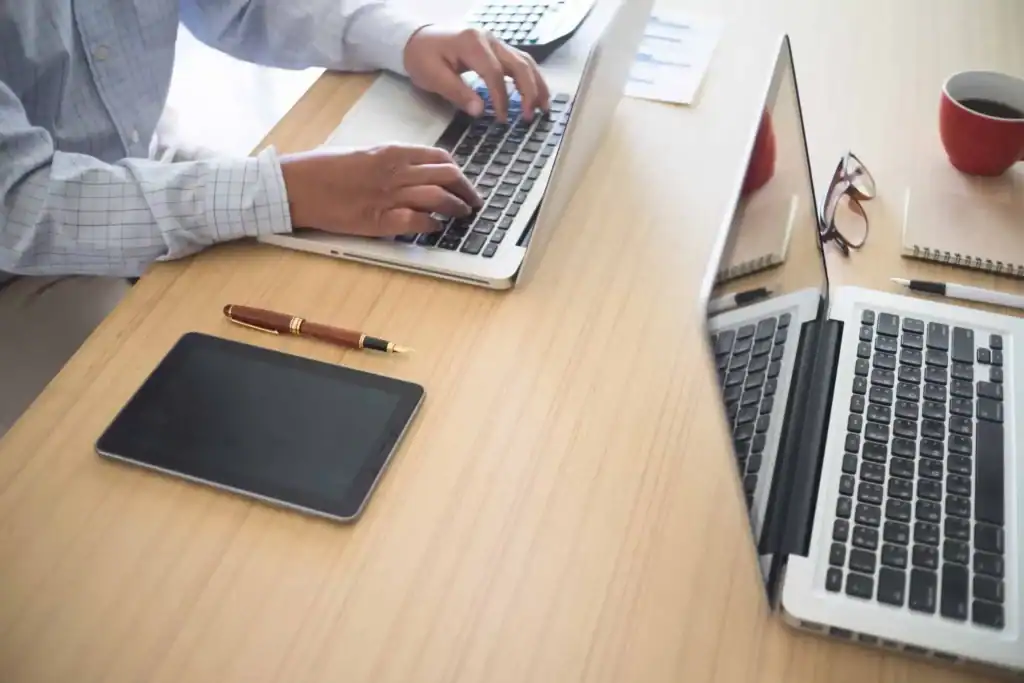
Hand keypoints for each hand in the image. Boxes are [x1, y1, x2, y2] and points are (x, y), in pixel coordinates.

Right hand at [280, 145, 481, 236]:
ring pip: (439, 197)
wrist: (297, 186)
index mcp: (392, 151)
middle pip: (447, 176)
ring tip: (463, 214)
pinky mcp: (380, 220)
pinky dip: (433, 224)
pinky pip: (419, 221)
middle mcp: (396, 171)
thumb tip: (413, 170)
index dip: (456, 170)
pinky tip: (437, 227)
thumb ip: (390, 160)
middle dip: (466, 188)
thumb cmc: (323, 168)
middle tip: (473, 200)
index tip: (461, 180)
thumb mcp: (362, 153)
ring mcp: (390, 196)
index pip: (438, 157)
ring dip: (457, 207)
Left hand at [404, 26, 550, 122]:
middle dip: (529, 91)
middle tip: (530, 116)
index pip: (495, 73)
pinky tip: (537, 94)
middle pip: (519, 64)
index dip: (501, 98)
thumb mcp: (432, 76)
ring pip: (525, 61)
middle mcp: (489, 39)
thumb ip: (457, 93)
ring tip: (544, 107)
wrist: (416, 39)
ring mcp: (495, 42)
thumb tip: (480, 111)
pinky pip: (520, 62)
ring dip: (537, 84)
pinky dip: (531, 78)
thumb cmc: (422, 57)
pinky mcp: (497, 48)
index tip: (502, 119)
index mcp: (472, 43)